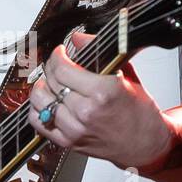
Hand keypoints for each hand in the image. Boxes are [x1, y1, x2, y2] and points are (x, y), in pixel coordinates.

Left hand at [26, 29, 176, 173]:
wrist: (145, 144)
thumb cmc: (139, 112)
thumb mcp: (126, 75)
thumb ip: (99, 53)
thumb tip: (78, 38)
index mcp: (103, 92)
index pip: (63, 68)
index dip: (58, 56)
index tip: (61, 52)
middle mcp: (86, 111)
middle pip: (51, 82)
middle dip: (50, 68)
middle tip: (57, 65)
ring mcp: (76, 129)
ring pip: (40, 101)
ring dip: (42, 87)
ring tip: (50, 83)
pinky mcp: (69, 142)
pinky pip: (39, 123)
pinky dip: (37, 110)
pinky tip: (47, 102)